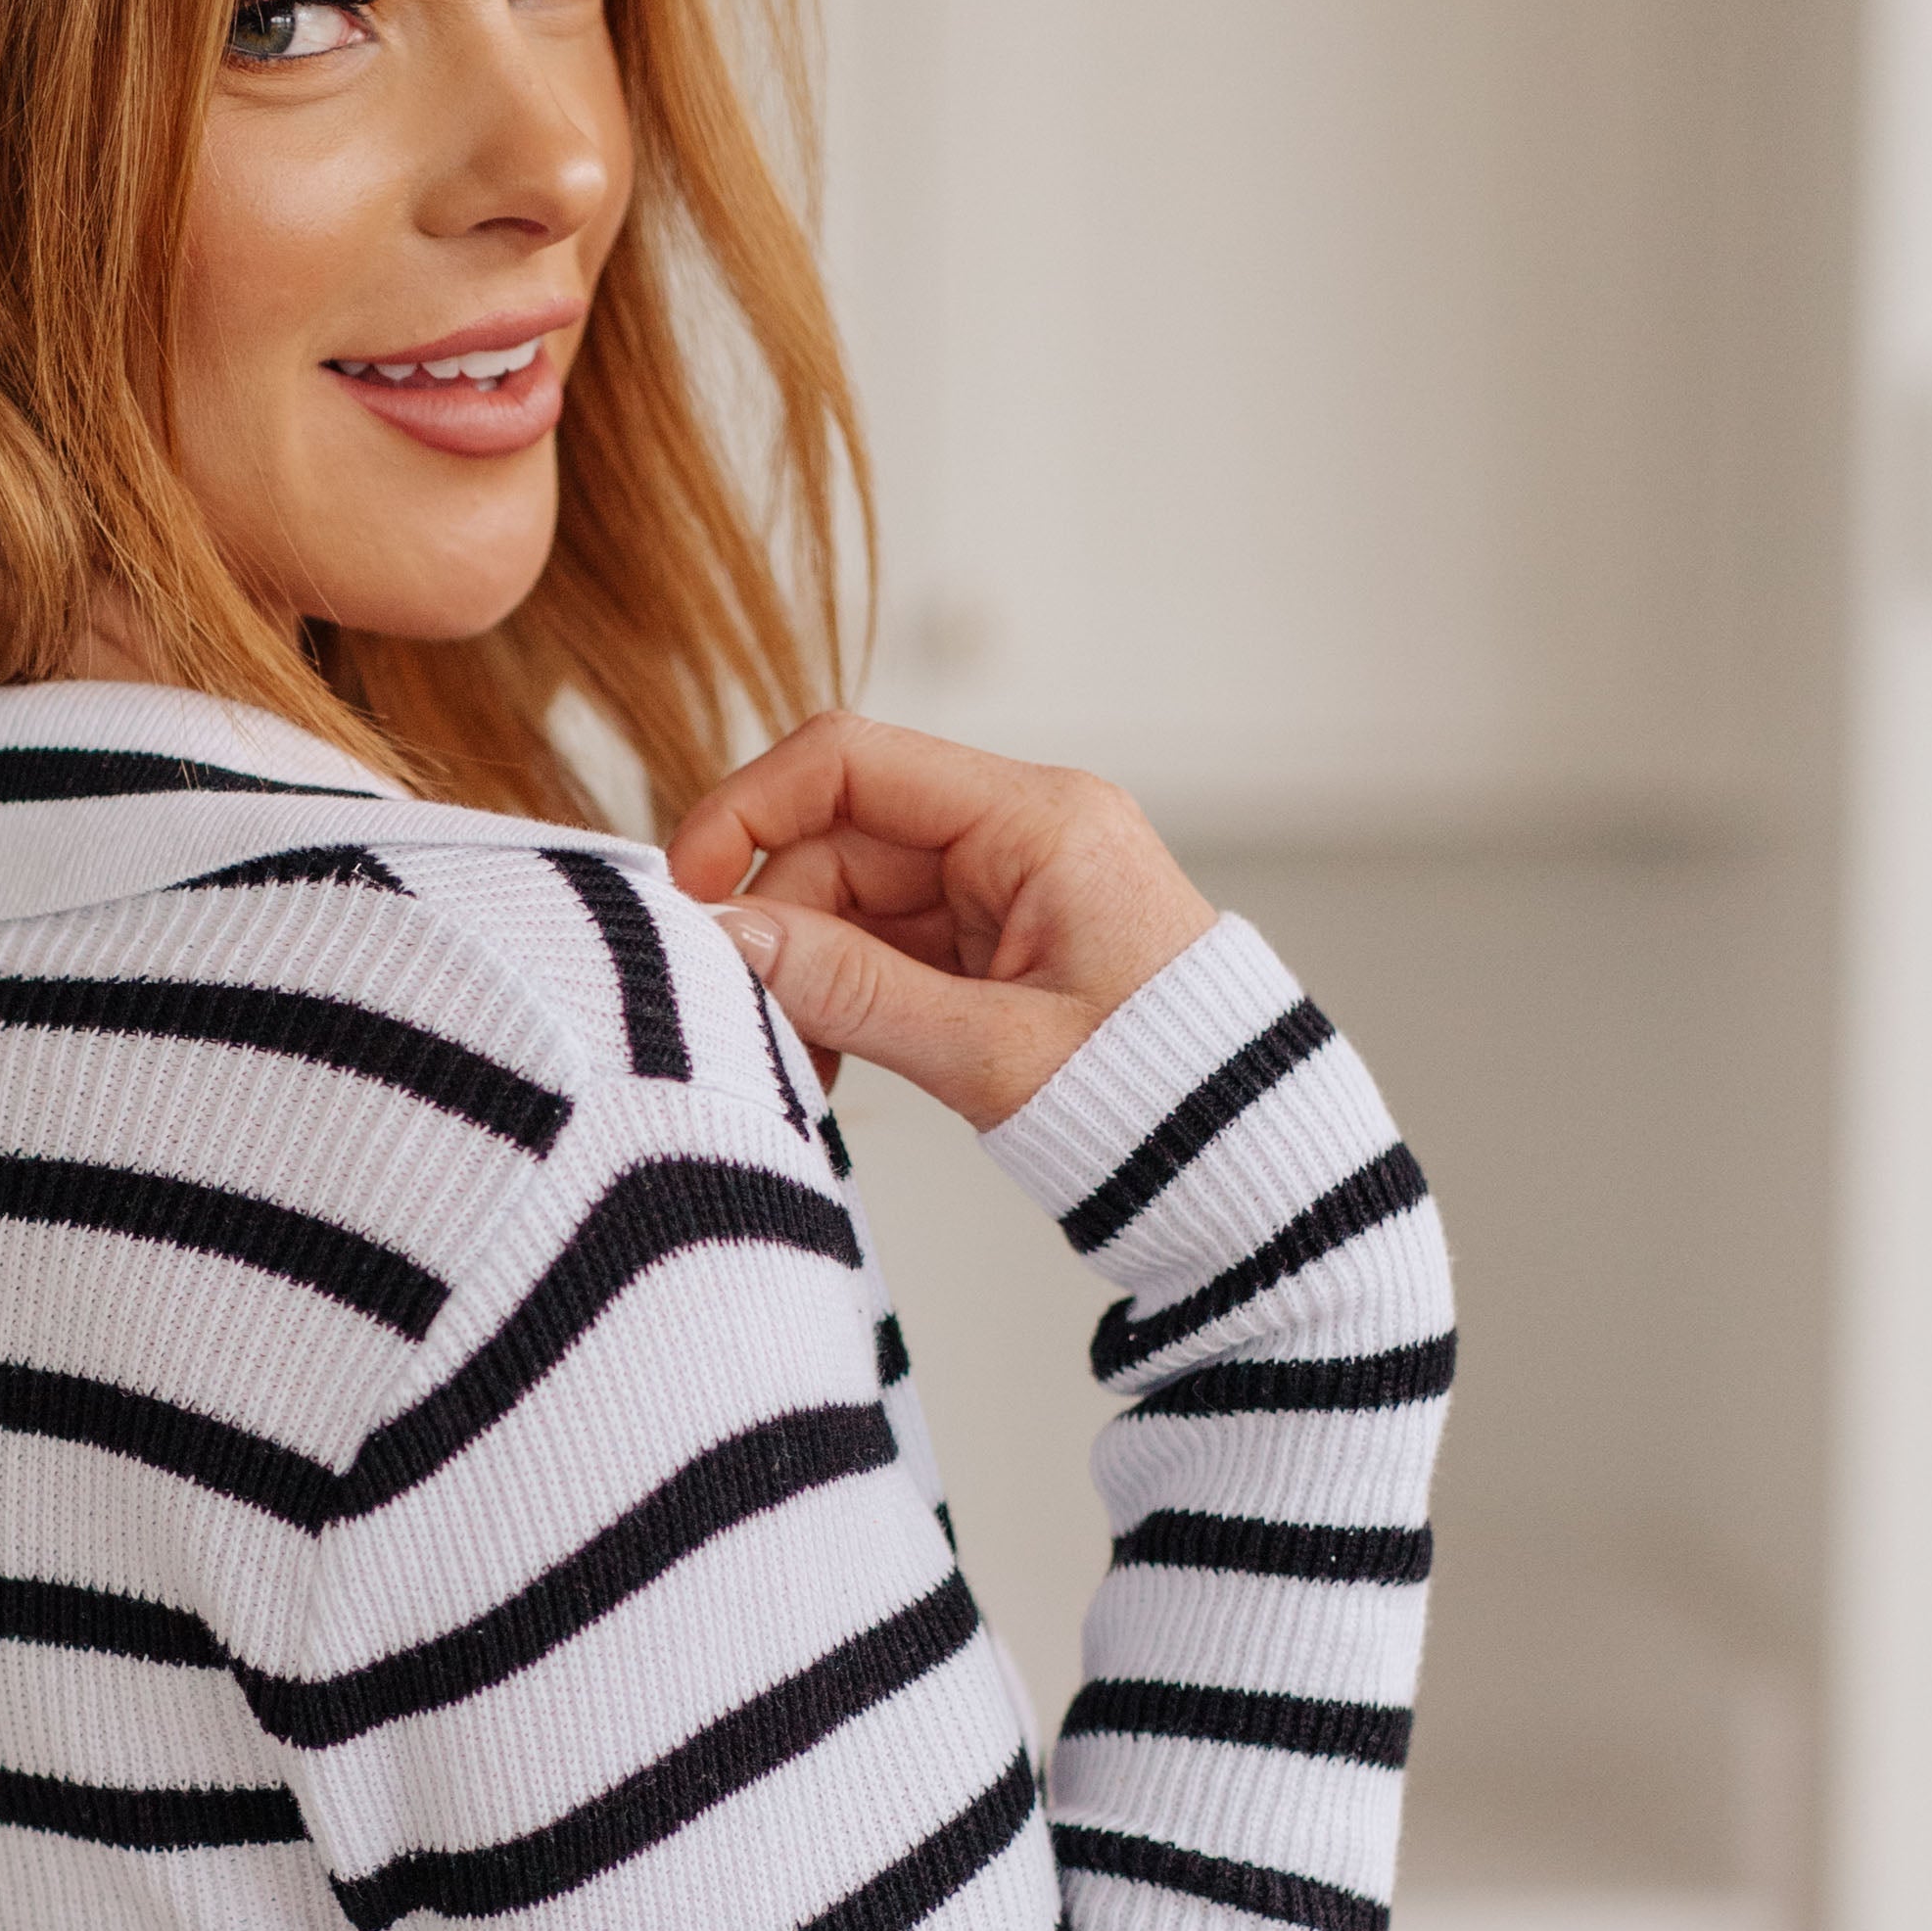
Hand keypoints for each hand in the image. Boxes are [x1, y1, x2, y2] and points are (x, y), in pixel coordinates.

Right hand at [667, 714, 1217, 1131]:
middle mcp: (1020, 833)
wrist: (1246, 1170)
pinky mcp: (998, 943)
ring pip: (852, 902)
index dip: (746, 812)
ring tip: (807, 1073)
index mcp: (1039, 822)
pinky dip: (847, 1002)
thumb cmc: (1156, 1106)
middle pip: (841, 840)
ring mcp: (1007, 888)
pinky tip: (836, 1067)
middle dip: (780, 930)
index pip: (850, 760)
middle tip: (750, 1030)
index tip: (685, 897)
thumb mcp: (993, 1055)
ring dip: (809, 980)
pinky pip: (886, 949)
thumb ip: (853, 991)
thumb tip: (728, 937)